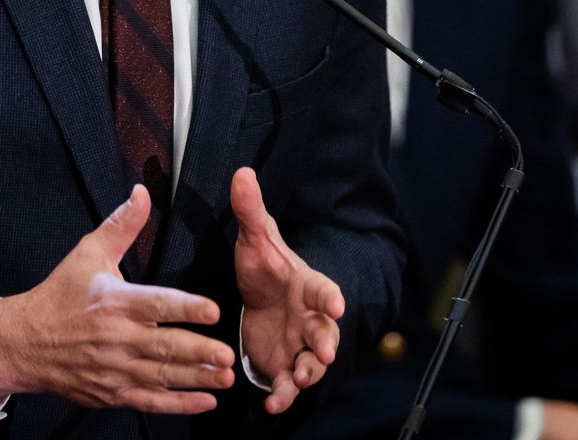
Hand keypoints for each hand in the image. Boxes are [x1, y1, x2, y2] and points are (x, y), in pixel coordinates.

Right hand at [0, 184, 235, 413]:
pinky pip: (149, 401)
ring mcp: (115, 369)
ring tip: (225, 379)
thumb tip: (141, 192)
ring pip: (162, 376)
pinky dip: (178, 404)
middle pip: (165, 346)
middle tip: (229, 355)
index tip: (213, 310)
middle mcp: (118, 338)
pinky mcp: (112, 392)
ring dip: (197, 379)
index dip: (187, 308)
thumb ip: (121, 226)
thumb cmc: (59, 296)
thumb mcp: (88, 253)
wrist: (23, 342)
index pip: (157, 305)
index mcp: (116, 302)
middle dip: (200, 352)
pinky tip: (204, 402)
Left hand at [232, 166, 344, 413]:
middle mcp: (311, 318)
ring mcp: (300, 344)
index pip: (323, 289)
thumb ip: (250, 211)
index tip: (336, 302)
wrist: (260, 301)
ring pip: (312, 362)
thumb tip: (241, 172)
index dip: (330, 296)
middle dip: (326, 342)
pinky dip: (284, 395)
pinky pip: (289, 384)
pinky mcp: (285, 365)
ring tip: (297, 380)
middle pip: (326, 331)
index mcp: (308, 286)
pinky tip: (272, 405)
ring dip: (307, 373)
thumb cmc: (264, 269)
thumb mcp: (254, 240)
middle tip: (322, 352)